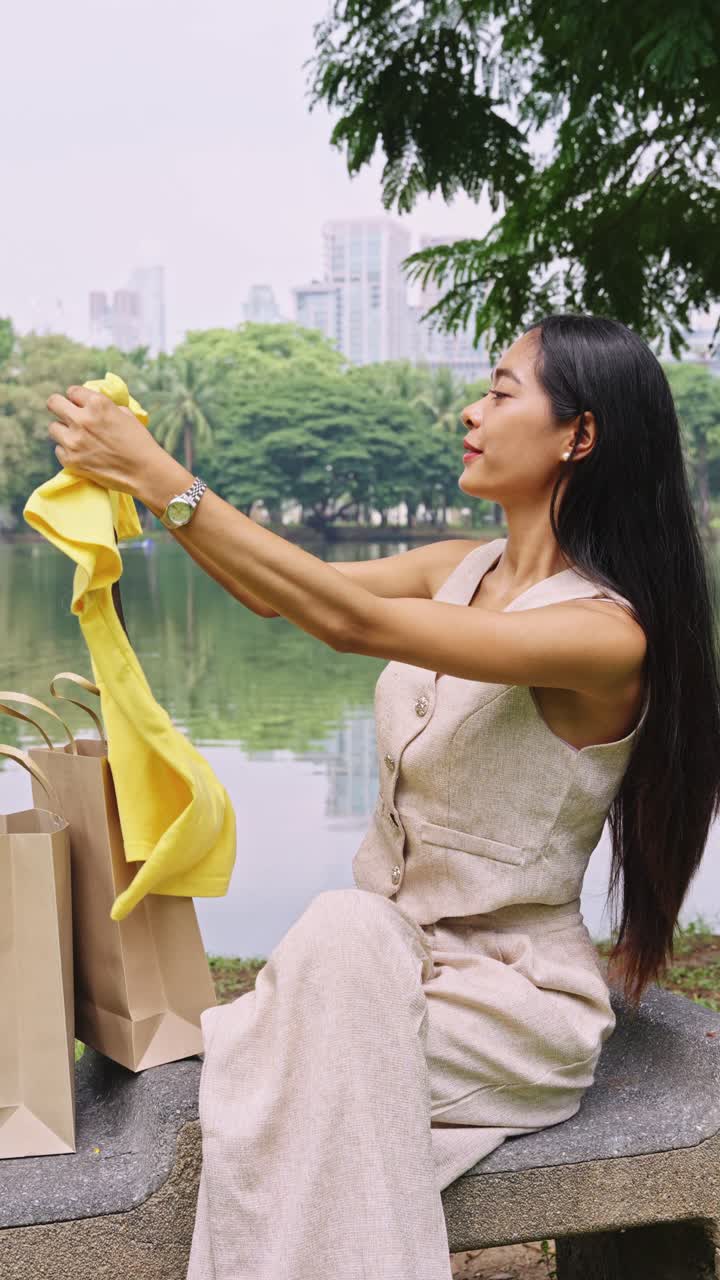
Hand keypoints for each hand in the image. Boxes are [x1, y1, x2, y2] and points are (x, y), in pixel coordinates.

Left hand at [46, 385, 166, 495]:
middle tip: (67, 414)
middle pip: (53, 403)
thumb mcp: (125, 414)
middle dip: (60, 407)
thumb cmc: (139, 442)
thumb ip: (104, 407)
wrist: (144, 472)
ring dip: (63, 430)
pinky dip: (67, 450)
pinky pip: (58, 449)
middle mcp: (82, 419)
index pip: (72, 391)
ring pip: (53, 427)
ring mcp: (73, 441)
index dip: (76, 398)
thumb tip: (90, 405)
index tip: (79, 404)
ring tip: (77, 438)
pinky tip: (82, 454)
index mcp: (97, 404)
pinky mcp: (70, 460)